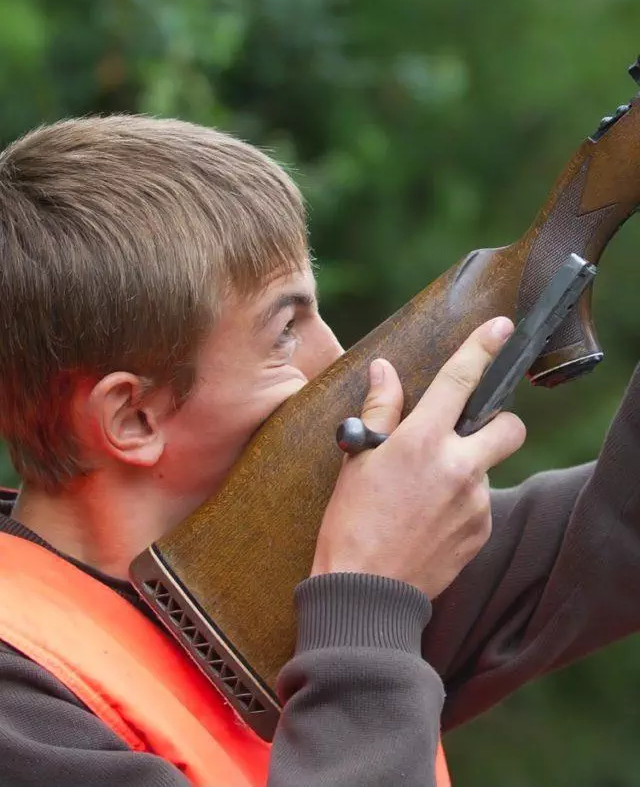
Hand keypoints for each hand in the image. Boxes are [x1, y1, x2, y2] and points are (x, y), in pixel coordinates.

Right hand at [311, 317, 526, 599]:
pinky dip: (462, 504)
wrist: (367, 591)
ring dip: (467, 470)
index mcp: (422, 440)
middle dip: (498, 423)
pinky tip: (430, 520)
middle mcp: (458, 466)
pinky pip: (481, 504)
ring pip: (488, 468)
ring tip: (425, 495)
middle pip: (509, 426)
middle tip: (467, 433)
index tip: (501, 327)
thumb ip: (380, 410)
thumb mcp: (359, 458)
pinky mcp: (482, 531)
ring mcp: (475, 501)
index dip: (483, 348)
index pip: (460, 379)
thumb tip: (385, 371)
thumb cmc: (352, 522)